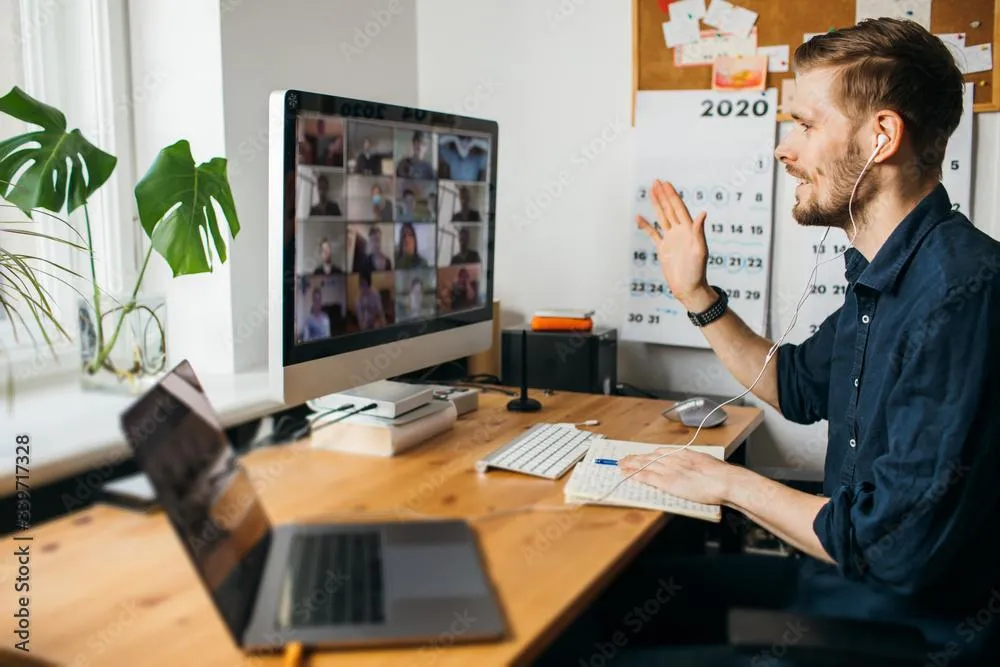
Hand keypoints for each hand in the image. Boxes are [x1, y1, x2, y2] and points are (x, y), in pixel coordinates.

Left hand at [618, 449, 732, 505]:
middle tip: (624, 459)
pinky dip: (636, 475)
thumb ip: (696, 463)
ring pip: (645, 465)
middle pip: (649, 457)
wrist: (723, 480)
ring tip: (621, 465)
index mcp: (683, 454)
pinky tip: (628, 475)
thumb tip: (695, 467)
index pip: (660, 453)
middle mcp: (673, 459)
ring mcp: (669, 470)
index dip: (648, 455)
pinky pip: (647, 477)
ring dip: (631, 465)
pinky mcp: (667, 482)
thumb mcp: (706, 463)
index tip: (642, 456)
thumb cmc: (720, 474)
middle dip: (635, 459)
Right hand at [637, 180, 712, 309]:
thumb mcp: (700, 251)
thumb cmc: (697, 271)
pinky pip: (652, 234)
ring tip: (651, 191)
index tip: (666, 183)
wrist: (689, 287)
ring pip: (662, 217)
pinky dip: (646, 225)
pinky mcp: (663, 248)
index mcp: (689, 230)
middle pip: (669, 209)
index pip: (679, 208)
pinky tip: (638, 217)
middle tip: (656, 181)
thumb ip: (699, 231)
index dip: (672, 195)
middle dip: (663, 195)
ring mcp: (671, 239)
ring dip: (656, 204)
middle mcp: (680, 231)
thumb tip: (703, 213)